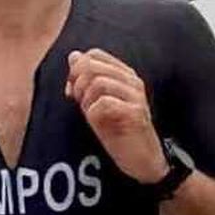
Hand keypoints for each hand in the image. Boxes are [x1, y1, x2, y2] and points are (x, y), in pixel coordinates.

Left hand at [65, 48, 166, 182]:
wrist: (141, 160)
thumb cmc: (118, 132)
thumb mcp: (96, 103)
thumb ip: (85, 80)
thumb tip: (73, 56)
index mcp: (124, 74)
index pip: (94, 54)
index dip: (77, 69)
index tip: (73, 91)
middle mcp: (132, 81)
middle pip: (92, 65)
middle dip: (77, 83)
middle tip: (78, 102)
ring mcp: (136, 96)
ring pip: (97, 83)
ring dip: (86, 100)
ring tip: (90, 114)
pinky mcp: (135, 113)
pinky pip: (103, 103)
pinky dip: (93, 113)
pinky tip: (98, 122)